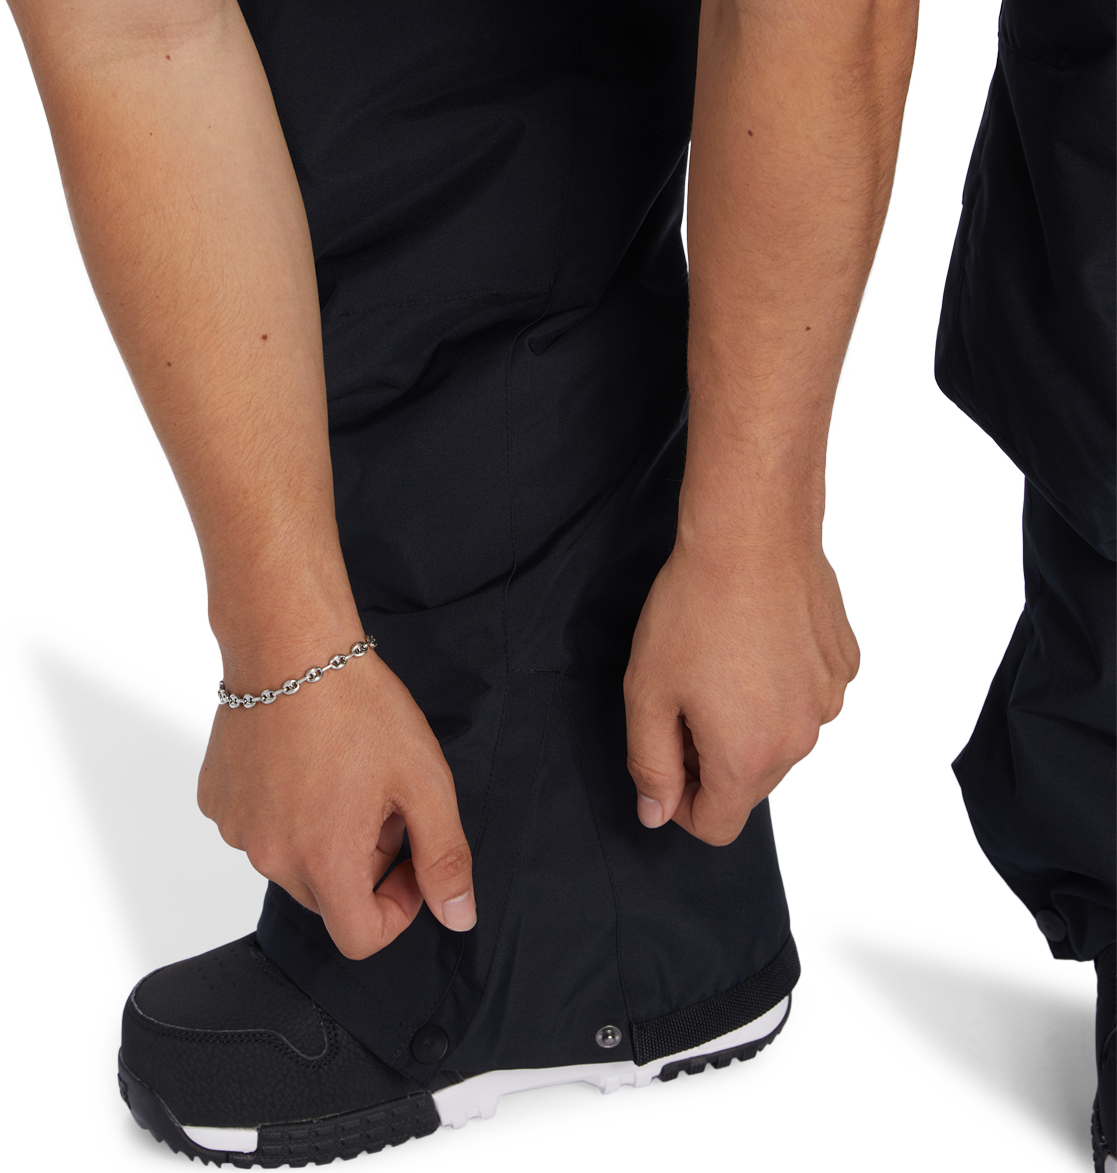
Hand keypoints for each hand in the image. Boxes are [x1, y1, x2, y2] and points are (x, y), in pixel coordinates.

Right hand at [197, 645, 475, 959]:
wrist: (291, 645)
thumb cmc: (358, 708)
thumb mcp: (425, 782)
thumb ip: (445, 857)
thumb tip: (458, 916)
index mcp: (324, 862)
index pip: (361, 938)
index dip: (399, 909)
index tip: (412, 861)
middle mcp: (270, 856)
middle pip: (329, 898)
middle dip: (366, 863)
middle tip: (385, 802)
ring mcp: (236, 828)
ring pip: (293, 861)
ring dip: (326, 837)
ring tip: (348, 775)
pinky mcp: (217, 799)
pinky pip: (259, 827)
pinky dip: (287, 811)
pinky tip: (308, 762)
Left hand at [623, 540, 859, 844]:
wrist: (751, 536)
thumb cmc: (697, 605)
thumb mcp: (646, 692)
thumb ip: (649, 764)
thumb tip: (656, 810)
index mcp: (748, 756)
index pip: (718, 825)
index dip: (681, 805)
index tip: (667, 766)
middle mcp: (799, 738)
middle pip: (750, 785)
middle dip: (712, 761)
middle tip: (682, 702)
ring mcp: (827, 701)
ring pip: (780, 741)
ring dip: (748, 724)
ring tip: (719, 666)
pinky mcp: (841, 667)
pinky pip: (806, 699)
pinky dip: (779, 688)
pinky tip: (754, 646)